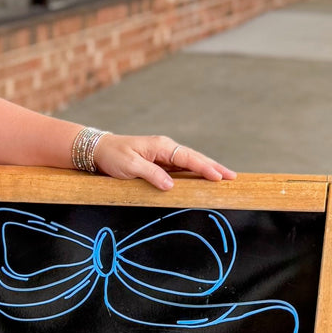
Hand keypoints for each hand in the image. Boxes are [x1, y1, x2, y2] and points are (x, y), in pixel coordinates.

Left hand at [93, 134, 235, 192]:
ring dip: (207, 171)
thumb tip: (171, 186)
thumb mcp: (129, 166)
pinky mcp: (160, 164)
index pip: (188, 157)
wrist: (98, 151)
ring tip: (225, 179)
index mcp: (161, 146)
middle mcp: (165, 149)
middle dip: (214, 168)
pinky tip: (203, 181)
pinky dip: (194, 174)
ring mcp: (163, 156)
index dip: (205, 167)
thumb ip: (151, 174)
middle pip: (195, 158)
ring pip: (190, 164)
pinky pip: (181, 169)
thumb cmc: (113, 156)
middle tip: (233, 178)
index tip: (219, 176)